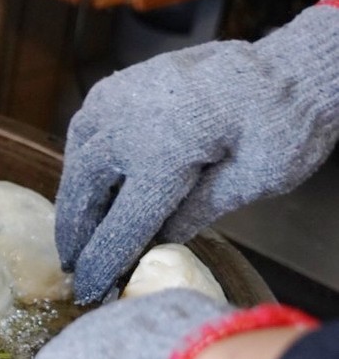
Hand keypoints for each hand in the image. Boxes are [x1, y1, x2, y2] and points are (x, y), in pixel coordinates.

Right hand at [56, 2, 338, 303]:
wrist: (288, 66)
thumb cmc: (284, 125)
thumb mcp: (256, 181)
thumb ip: (197, 214)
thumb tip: (152, 246)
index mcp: (163, 154)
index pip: (118, 226)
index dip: (100, 265)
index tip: (86, 292)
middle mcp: (126, 125)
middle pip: (83, 193)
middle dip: (75, 235)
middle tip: (72, 267)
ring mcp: (115, 100)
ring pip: (76, 162)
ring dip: (74, 199)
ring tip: (78, 230)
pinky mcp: (115, 87)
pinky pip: (83, 133)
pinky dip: (81, 163)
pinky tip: (90, 183)